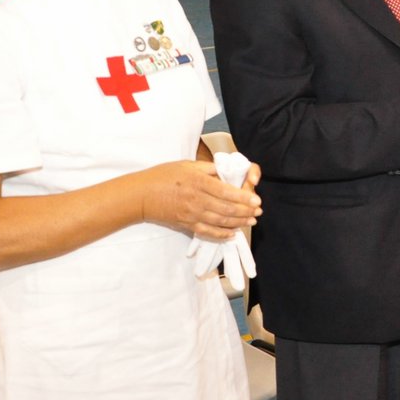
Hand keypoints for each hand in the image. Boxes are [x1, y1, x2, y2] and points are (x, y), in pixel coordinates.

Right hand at [140, 160, 261, 242]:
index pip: (226, 191)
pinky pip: (207, 232)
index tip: (257, 200)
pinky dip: (221, 234)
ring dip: (238, 223)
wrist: (141, 195)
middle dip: (245, 211)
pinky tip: (232, 233)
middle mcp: (196, 199)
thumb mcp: (186, 164)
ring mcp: (191, 214)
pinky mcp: (186, 224)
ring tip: (250, 221)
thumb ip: (208, 168)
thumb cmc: (163, 176)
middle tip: (258, 211)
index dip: (244, 197)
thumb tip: (227, 171)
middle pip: (226, 208)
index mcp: (197, 182)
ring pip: (220, 221)